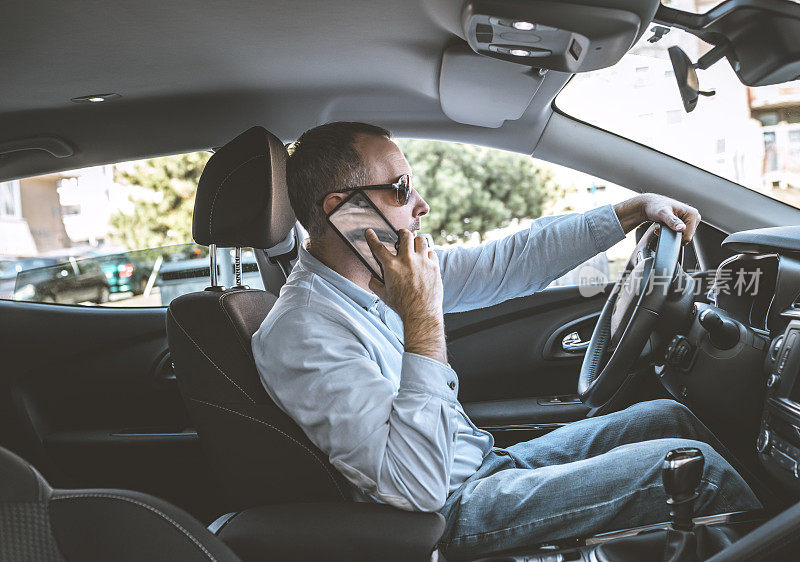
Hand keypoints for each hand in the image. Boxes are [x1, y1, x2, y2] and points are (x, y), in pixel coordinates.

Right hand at [365, 228, 446, 363]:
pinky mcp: (434, 266)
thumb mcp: (383, 295)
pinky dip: (428, 254)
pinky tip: (425, 259)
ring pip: (421, 240)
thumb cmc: (402, 306)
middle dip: (402, 233)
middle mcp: (407, 260)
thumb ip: (375, 284)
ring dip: (417, 242)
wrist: (421, 314)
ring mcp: (422, 262)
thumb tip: (373, 278)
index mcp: (391, 266)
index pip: (378, 247)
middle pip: (405, 235)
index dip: (372, 238)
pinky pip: (432, 252)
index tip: (370, 232)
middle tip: (401, 236)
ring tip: (415, 247)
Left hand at [614, 193, 700, 244]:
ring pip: (681, 237)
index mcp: (693, 214)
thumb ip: (672, 222)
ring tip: (662, 227)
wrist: (646, 205)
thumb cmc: (654, 207)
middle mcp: (693, 216)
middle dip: (673, 235)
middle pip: (686, 237)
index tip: (665, 230)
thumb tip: (681, 228)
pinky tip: (663, 228)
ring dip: (670, 235)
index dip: (676, 237)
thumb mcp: (662, 214)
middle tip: (663, 228)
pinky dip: (670, 234)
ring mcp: (688, 220)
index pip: (689, 236)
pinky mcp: (682, 223)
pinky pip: (678, 235)